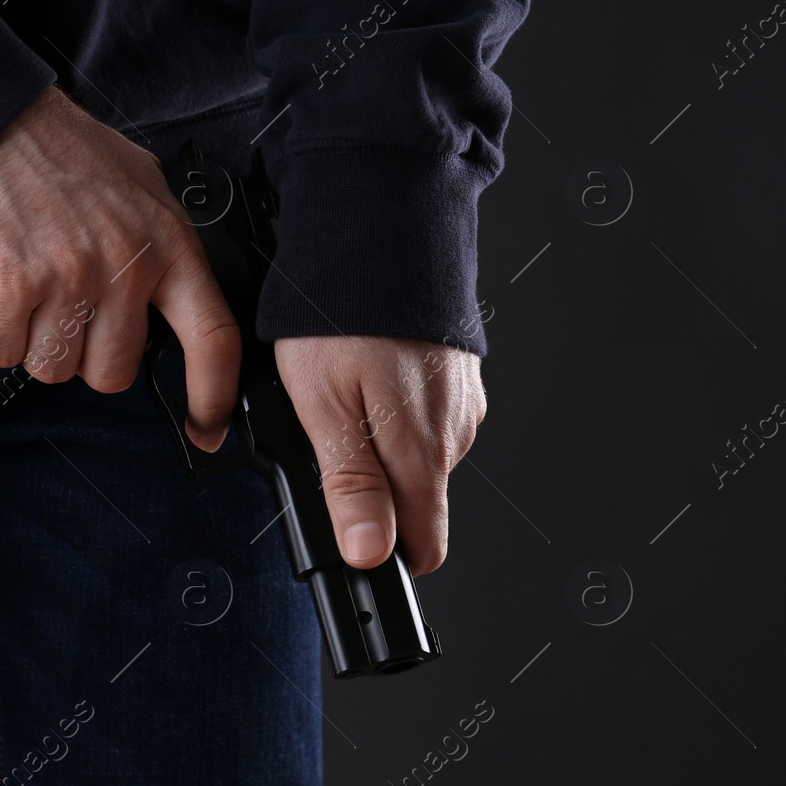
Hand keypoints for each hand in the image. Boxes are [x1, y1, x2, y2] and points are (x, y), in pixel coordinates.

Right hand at [0, 85, 240, 450]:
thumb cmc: (58, 151)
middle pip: (112, 372)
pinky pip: (1, 353)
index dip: (213, 396)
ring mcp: (67, 279)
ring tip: (27, 286)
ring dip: (33, 341)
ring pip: (52, 368)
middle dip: (84, 353)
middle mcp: (123, 266)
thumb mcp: (140, 183)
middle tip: (65, 308)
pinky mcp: (10, 287)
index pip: (213, 337)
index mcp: (167, 242)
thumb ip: (163, 244)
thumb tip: (178, 307)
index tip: (208, 428)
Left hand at [275, 335, 485, 575]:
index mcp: (423, 452)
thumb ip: (351, 484)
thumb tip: (370, 553)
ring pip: (419, 458)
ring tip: (342, 397)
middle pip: (416, 503)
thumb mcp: (323, 405)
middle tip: (325, 442)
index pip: (424, 546)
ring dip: (382, 445)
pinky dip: (396, 409)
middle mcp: (454, 433)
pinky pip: (427, 417)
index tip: (352, 541)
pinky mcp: (458, 377)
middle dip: (372, 492)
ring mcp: (461, 403)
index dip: (384, 553)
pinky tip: (368, 376)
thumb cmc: (342, 312)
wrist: (380, 232)